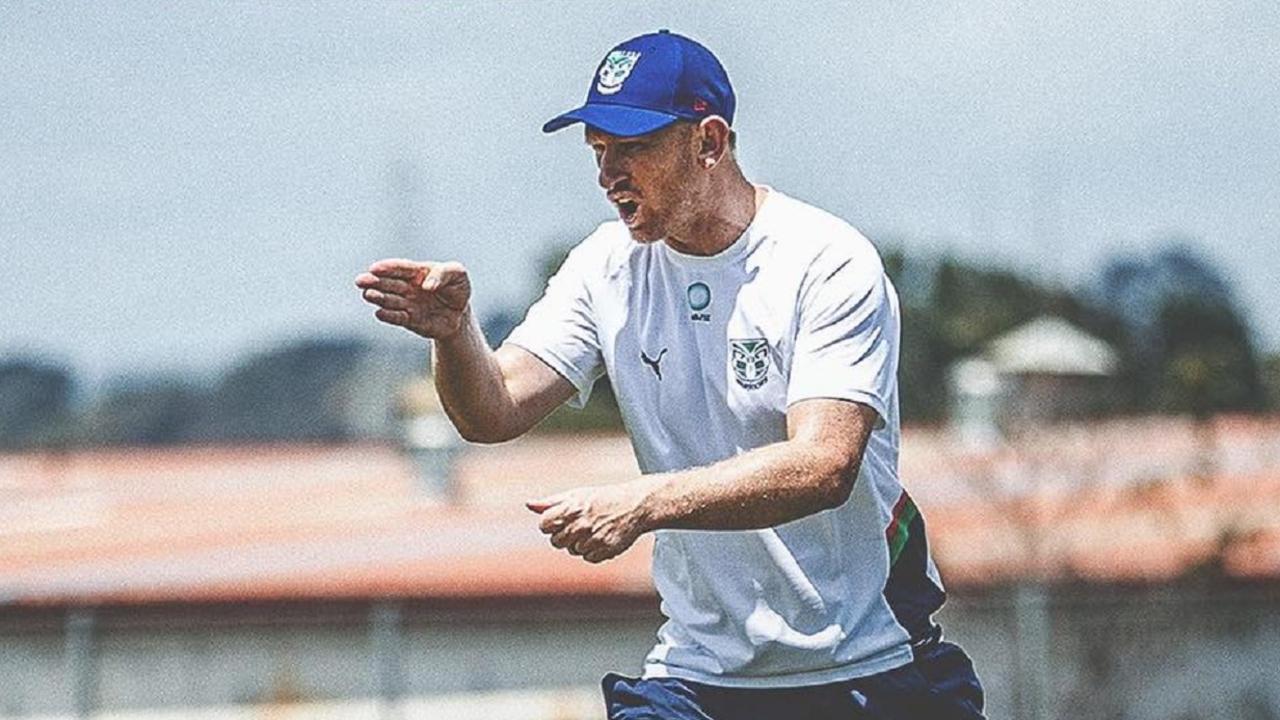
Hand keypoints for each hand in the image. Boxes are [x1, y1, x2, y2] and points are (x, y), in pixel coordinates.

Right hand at [355, 259, 471, 338]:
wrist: (460, 313)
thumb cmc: (456, 288)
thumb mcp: (458, 274)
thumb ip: (444, 274)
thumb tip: (427, 286)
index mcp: (416, 272)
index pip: (399, 268)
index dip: (387, 268)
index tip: (375, 268)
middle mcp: (407, 288)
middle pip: (389, 284)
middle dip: (374, 282)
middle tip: (361, 281)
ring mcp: (408, 304)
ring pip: (390, 301)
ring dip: (379, 298)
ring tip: (368, 295)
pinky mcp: (411, 321)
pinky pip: (399, 318)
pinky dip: (389, 316)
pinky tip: (379, 312)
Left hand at [526, 482, 653, 563]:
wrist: (634, 505)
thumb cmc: (601, 499)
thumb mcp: (575, 495)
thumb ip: (550, 503)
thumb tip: (529, 505)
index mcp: (570, 509)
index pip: (544, 526)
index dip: (552, 523)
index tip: (563, 519)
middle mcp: (579, 525)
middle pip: (556, 542)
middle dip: (565, 535)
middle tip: (581, 524)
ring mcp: (592, 539)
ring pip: (572, 551)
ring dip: (580, 543)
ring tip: (594, 528)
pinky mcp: (604, 550)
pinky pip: (588, 558)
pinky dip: (593, 551)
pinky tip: (602, 537)